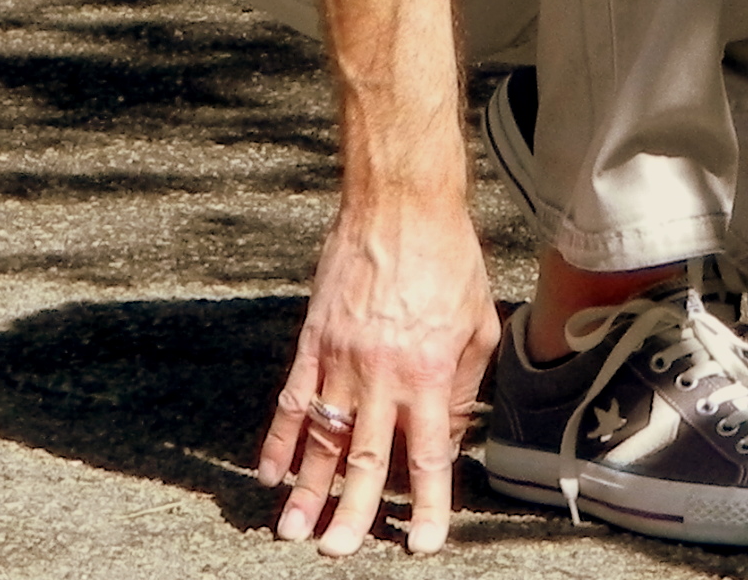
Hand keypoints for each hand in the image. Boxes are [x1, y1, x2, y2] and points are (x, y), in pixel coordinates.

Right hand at [254, 194, 502, 555]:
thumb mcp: (478, 323)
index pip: (426, 455)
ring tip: (293, 531)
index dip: (424, 504)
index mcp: (427, 372)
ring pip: (320, 437)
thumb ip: (461, 385)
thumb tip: (446, 434)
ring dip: (306, 489)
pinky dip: (279, 439)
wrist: (401, 202)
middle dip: (350, 513)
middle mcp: (381, 373)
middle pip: (363, 458)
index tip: (420, 543)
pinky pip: (293, 398)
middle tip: (337, 552)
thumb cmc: (449, 258)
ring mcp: (341, 357)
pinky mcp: (313, 338)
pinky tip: (269, 473)